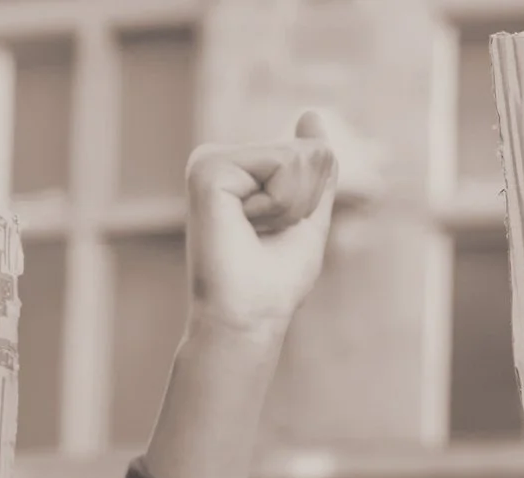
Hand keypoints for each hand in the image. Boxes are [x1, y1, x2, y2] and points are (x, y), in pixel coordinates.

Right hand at [184, 111, 337, 344]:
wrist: (248, 317)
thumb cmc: (274, 281)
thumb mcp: (308, 216)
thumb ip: (314, 169)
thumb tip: (311, 114)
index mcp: (236, 168)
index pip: (309, 153)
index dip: (311, 199)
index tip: (277, 232)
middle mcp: (217, 158)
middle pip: (305, 150)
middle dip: (304, 200)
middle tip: (267, 235)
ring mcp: (209, 161)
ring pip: (294, 155)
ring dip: (292, 204)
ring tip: (255, 232)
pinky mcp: (208, 169)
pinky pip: (279, 163)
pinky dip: (279, 203)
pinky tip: (246, 225)